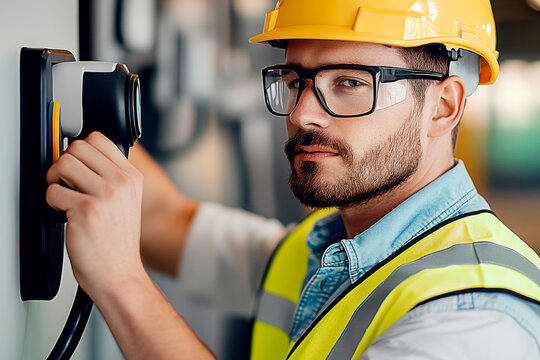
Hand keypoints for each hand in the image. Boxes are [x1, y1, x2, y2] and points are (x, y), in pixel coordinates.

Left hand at [46, 132, 144, 296]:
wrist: (119, 273)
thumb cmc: (117, 241)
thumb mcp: (127, 201)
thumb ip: (111, 176)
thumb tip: (80, 156)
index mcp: (132, 177)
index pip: (99, 139)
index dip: (81, 150)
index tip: (78, 165)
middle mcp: (122, 183)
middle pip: (78, 147)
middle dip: (65, 163)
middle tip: (67, 182)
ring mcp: (106, 195)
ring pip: (64, 164)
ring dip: (55, 179)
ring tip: (65, 196)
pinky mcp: (86, 210)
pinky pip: (53, 191)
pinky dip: (52, 202)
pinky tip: (66, 214)